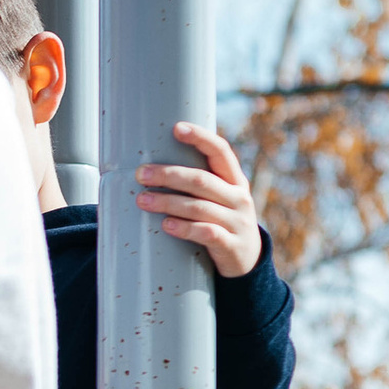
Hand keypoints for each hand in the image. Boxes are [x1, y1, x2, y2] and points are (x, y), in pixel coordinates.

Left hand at [136, 122, 261, 276]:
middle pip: (202, 180)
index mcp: (235, 180)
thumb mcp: (218, 199)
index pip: (220, 151)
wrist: (247, 261)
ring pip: (199, 207)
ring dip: (168, 202)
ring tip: (142, 200)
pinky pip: (206, 233)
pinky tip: (166, 225)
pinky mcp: (231, 246)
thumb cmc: (221, 222)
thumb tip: (151, 167)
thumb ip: (198, 184)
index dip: (200, 137)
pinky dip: (185, 228)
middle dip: (169, 174)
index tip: (177, 128)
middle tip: (141, 174)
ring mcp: (237, 222)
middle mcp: (239, 197)